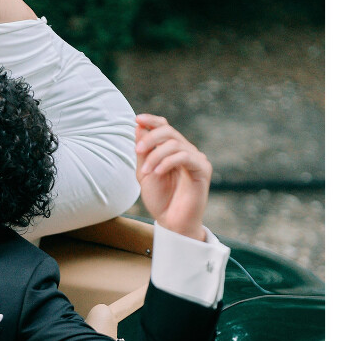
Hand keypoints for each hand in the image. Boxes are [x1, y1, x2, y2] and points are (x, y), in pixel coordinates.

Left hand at [134, 114, 212, 239]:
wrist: (172, 222)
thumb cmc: (160, 199)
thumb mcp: (144, 173)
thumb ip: (143, 152)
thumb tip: (139, 127)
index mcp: (172, 150)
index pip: (164, 126)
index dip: (151, 120)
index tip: (137, 119)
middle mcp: (186, 151)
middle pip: (169, 131)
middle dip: (150, 138)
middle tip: (138, 150)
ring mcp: (196, 159)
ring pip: (175, 144)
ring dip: (156, 155)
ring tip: (146, 171)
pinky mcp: (202, 169)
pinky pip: (185, 157)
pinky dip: (167, 162)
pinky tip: (157, 172)